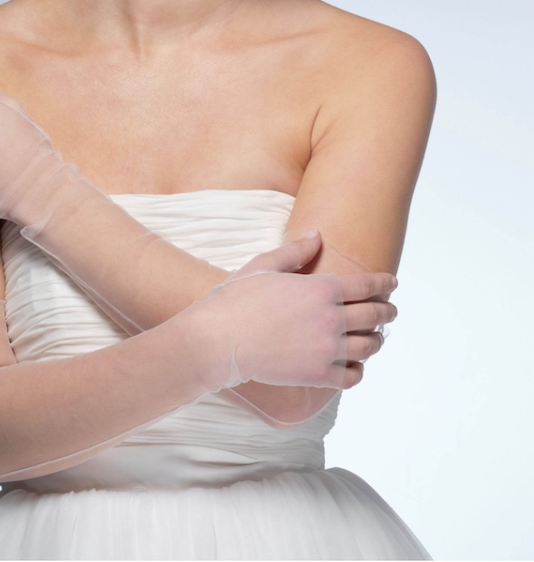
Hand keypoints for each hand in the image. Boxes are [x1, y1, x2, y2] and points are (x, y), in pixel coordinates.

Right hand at [203, 232, 396, 387]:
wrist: (219, 340)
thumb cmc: (237, 298)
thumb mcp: (264, 265)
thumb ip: (296, 250)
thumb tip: (317, 235)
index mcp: (321, 288)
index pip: (367, 284)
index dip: (384, 283)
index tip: (393, 284)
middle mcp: (331, 318)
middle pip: (374, 315)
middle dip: (387, 312)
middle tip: (391, 311)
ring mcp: (327, 349)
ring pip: (368, 347)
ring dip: (376, 341)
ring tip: (375, 339)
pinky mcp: (317, 375)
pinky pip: (351, 376)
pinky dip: (358, 371)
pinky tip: (355, 365)